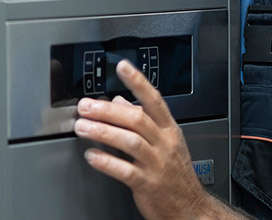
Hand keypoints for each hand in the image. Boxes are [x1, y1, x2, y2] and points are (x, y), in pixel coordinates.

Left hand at [74, 60, 210, 219]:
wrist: (190, 208)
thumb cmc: (175, 174)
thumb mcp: (165, 142)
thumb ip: (142, 120)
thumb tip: (118, 101)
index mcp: (170, 130)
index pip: (154, 100)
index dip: (138, 82)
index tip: (122, 66)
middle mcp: (164, 144)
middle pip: (137, 119)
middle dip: (108, 110)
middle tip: (85, 106)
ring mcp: (157, 164)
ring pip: (130, 142)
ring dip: (103, 132)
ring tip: (82, 127)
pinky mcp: (148, 185)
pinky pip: (125, 171)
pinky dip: (106, 162)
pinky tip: (91, 156)